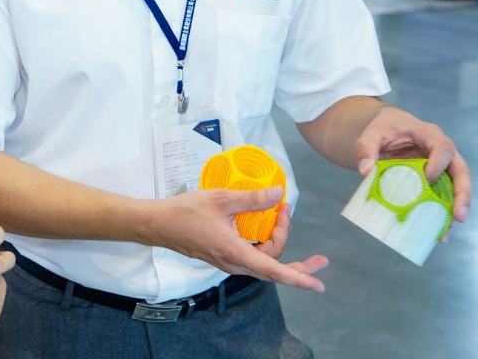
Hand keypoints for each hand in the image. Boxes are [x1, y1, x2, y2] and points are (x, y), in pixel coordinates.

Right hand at [151, 188, 327, 291]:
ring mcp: (228, 261)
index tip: (318, 282)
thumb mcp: (221, 199)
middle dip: (289, 244)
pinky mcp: (223, 256)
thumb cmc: (185, 212)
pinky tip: (262, 223)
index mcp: (235, 253)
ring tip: (278, 214)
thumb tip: (278, 195)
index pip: (275, 270)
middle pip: (273, 264)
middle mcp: (234, 263)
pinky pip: (252, 255)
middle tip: (288, 215)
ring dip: (275, 240)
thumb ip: (252, 198)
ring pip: (263, 259)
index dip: (299, 277)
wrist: (158, 224)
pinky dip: (262, 241)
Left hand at [354, 106, 471, 226]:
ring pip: (457, 188)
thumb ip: (365, 148)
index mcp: (429, 134)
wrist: (389, 130)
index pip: (443, 148)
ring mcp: (442, 167)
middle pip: (461, 171)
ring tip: (445, 233)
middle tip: (459, 215)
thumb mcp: (371, 133)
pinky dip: (441, 214)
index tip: (428, 178)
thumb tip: (365, 171)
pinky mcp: (437, 180)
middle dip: (463, 194)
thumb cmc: (384, 129)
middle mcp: (442, 151)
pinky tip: (436, 233)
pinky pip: (444, 197)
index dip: (439, 163)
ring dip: (453, 210)